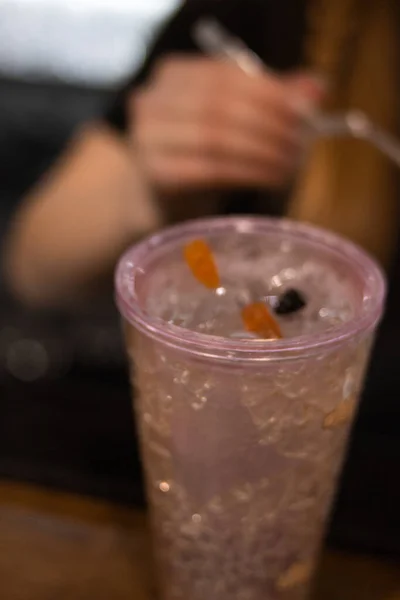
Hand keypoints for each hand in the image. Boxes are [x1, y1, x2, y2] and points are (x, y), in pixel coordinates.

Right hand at [130, 57, 324, 194]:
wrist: (156, 199)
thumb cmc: (198, 156)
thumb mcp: (233, 122)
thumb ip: (270, 101)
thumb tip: (316, 88)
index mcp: (172, 75)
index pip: (225, 74)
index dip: (269, 91)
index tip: (305, 110)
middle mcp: (151, 100)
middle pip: (220, 106)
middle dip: (269, 123)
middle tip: (301, 141)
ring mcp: (147, 138)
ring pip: (216, 138)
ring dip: (262, 151)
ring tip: (291, 162)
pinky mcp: (156, 174)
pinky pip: (210, 170)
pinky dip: (248, 173)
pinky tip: (273, 178)